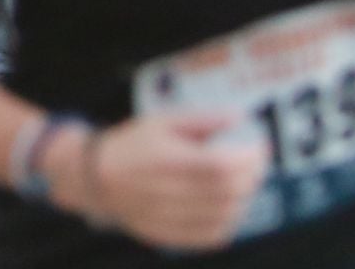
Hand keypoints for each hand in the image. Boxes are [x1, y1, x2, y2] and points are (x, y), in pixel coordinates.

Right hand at [48, 114, 267, 251]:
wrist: (95, 178)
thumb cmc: (131, 145)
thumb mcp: (162, 121)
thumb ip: (202, 120)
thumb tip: (239, 118)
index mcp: (167, 160)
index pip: (223, 165)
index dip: (250, 157)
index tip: (259, 145)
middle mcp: (170, 192)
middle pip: (229, 190)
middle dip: (252, 175)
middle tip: (255, 162)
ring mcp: (171, 217)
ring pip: (226, 214)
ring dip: (243, 197)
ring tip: (241, 181)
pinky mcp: (172, 236)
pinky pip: (214, 234)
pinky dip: (229, 220)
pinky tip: (226, 204)